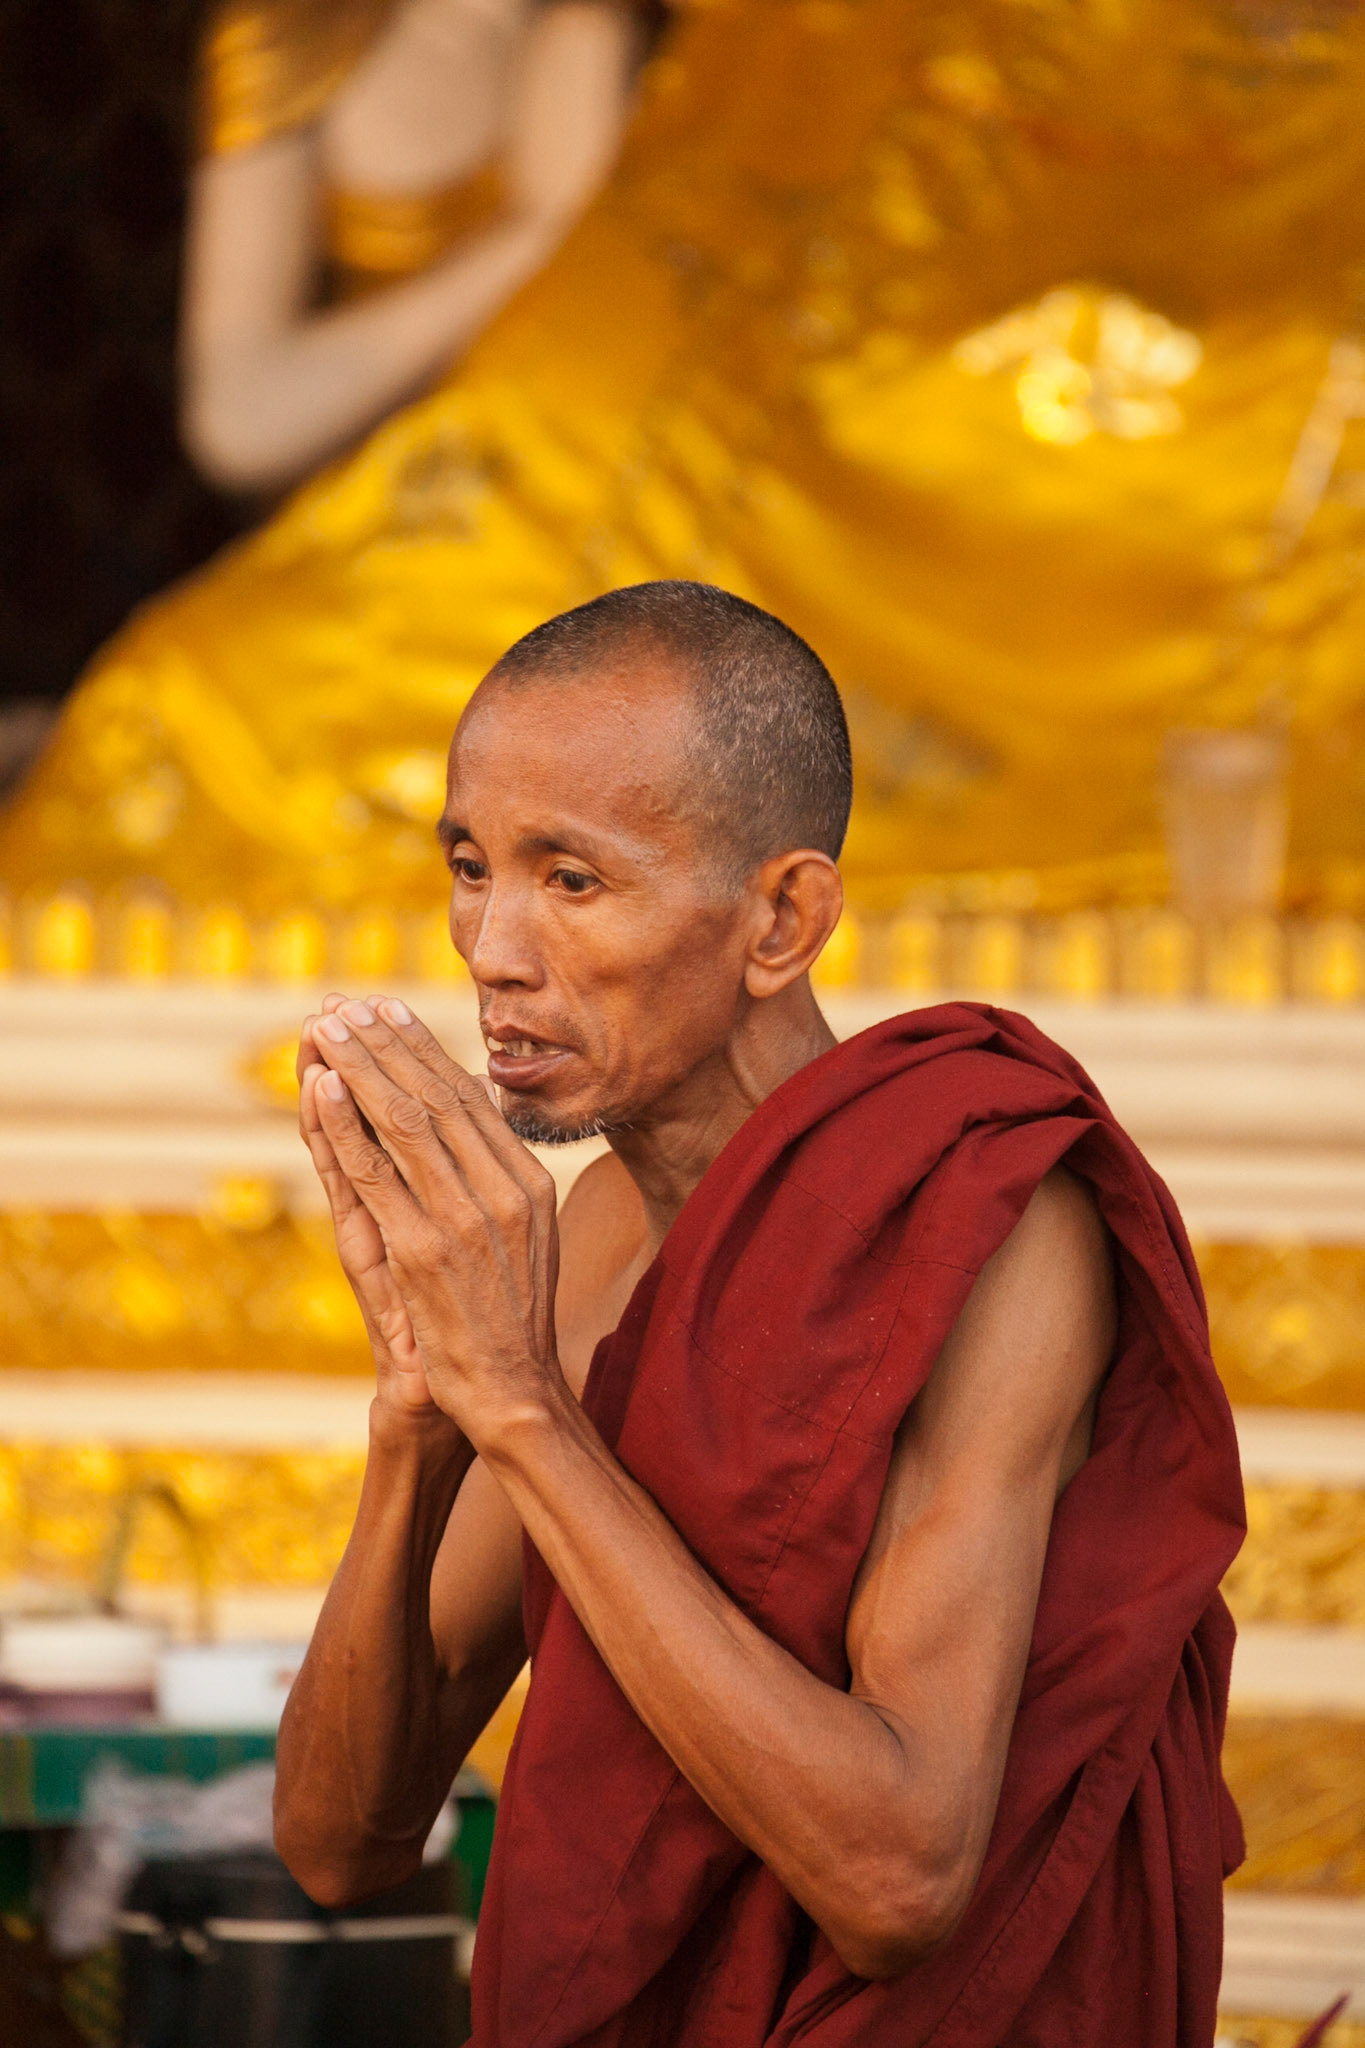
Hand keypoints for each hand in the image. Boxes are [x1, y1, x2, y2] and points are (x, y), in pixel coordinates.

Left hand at [304, 996, 564, 1448]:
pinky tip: (319, 1088)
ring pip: (402, 1121)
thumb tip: (474, 1107)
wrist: (512, 1389)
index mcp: (526, 1181)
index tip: (387, 1010)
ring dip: (356, 1068)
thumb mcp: (523, 1232)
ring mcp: (464, 1218)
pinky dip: (343, 1124)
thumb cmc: (508, 1315)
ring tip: (324, 1028)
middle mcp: (501, 1189)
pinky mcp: (423, 1250)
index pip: (468, 1095)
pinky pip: (374, 1172)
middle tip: (345, 1004)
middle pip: (433, 1095)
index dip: (422, 1048)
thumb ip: (495, 1173)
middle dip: (383, 1044)